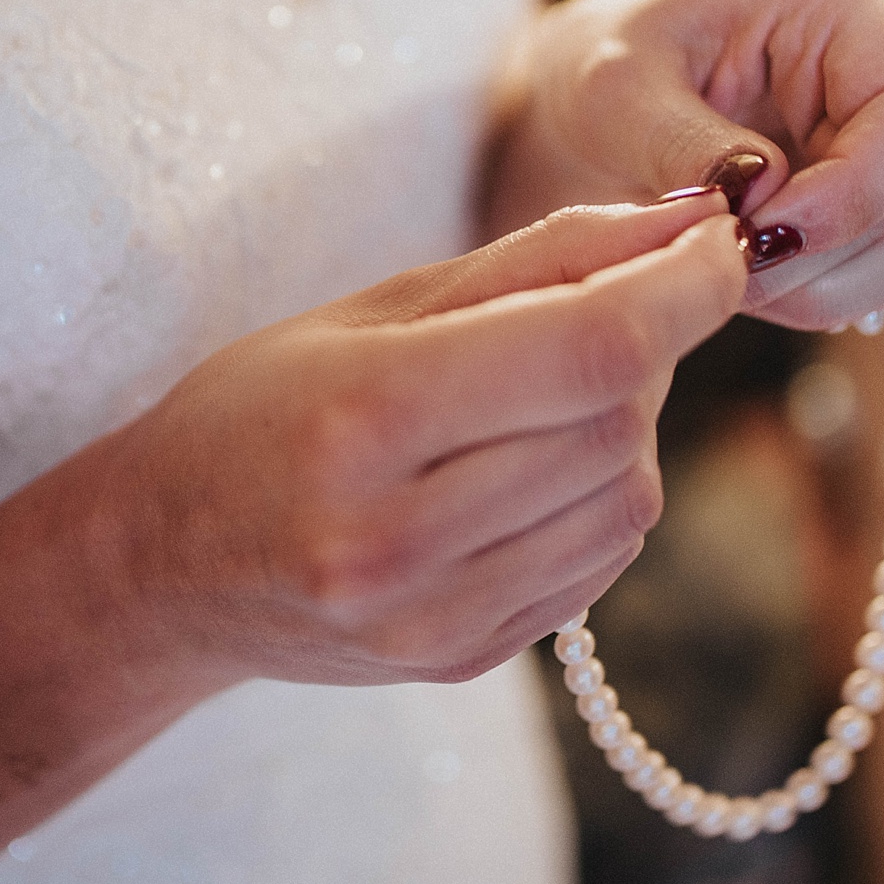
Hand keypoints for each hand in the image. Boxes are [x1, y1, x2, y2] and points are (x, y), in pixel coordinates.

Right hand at [93, 190, 746, 686]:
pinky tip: (530, 465)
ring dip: (626, 425)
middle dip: (646, 346)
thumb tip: (683, 223)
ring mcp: (432, 617)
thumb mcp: (372, 310)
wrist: (162, 567)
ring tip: (548, 392)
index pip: (589, 348)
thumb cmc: (257, 408)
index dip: (682, 286)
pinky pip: (599, 563)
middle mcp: (398, 538)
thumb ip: (533, 262)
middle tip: (606, 305)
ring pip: (627, 501)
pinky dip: (598, 494)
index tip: (722, 239)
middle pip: (617, 424)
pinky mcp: (461, 659)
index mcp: (364, 419)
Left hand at [506, 0, 883, 342]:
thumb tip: (763, 194)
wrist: (592, 105)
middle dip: (825, 261)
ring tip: (732, 281)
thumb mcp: (615, 86)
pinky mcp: (880, 216)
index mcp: (840, 13)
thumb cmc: (604, 69)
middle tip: (725, 267)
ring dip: (831, 294)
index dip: (855, 192)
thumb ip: (684, 139)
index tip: (760, 234)